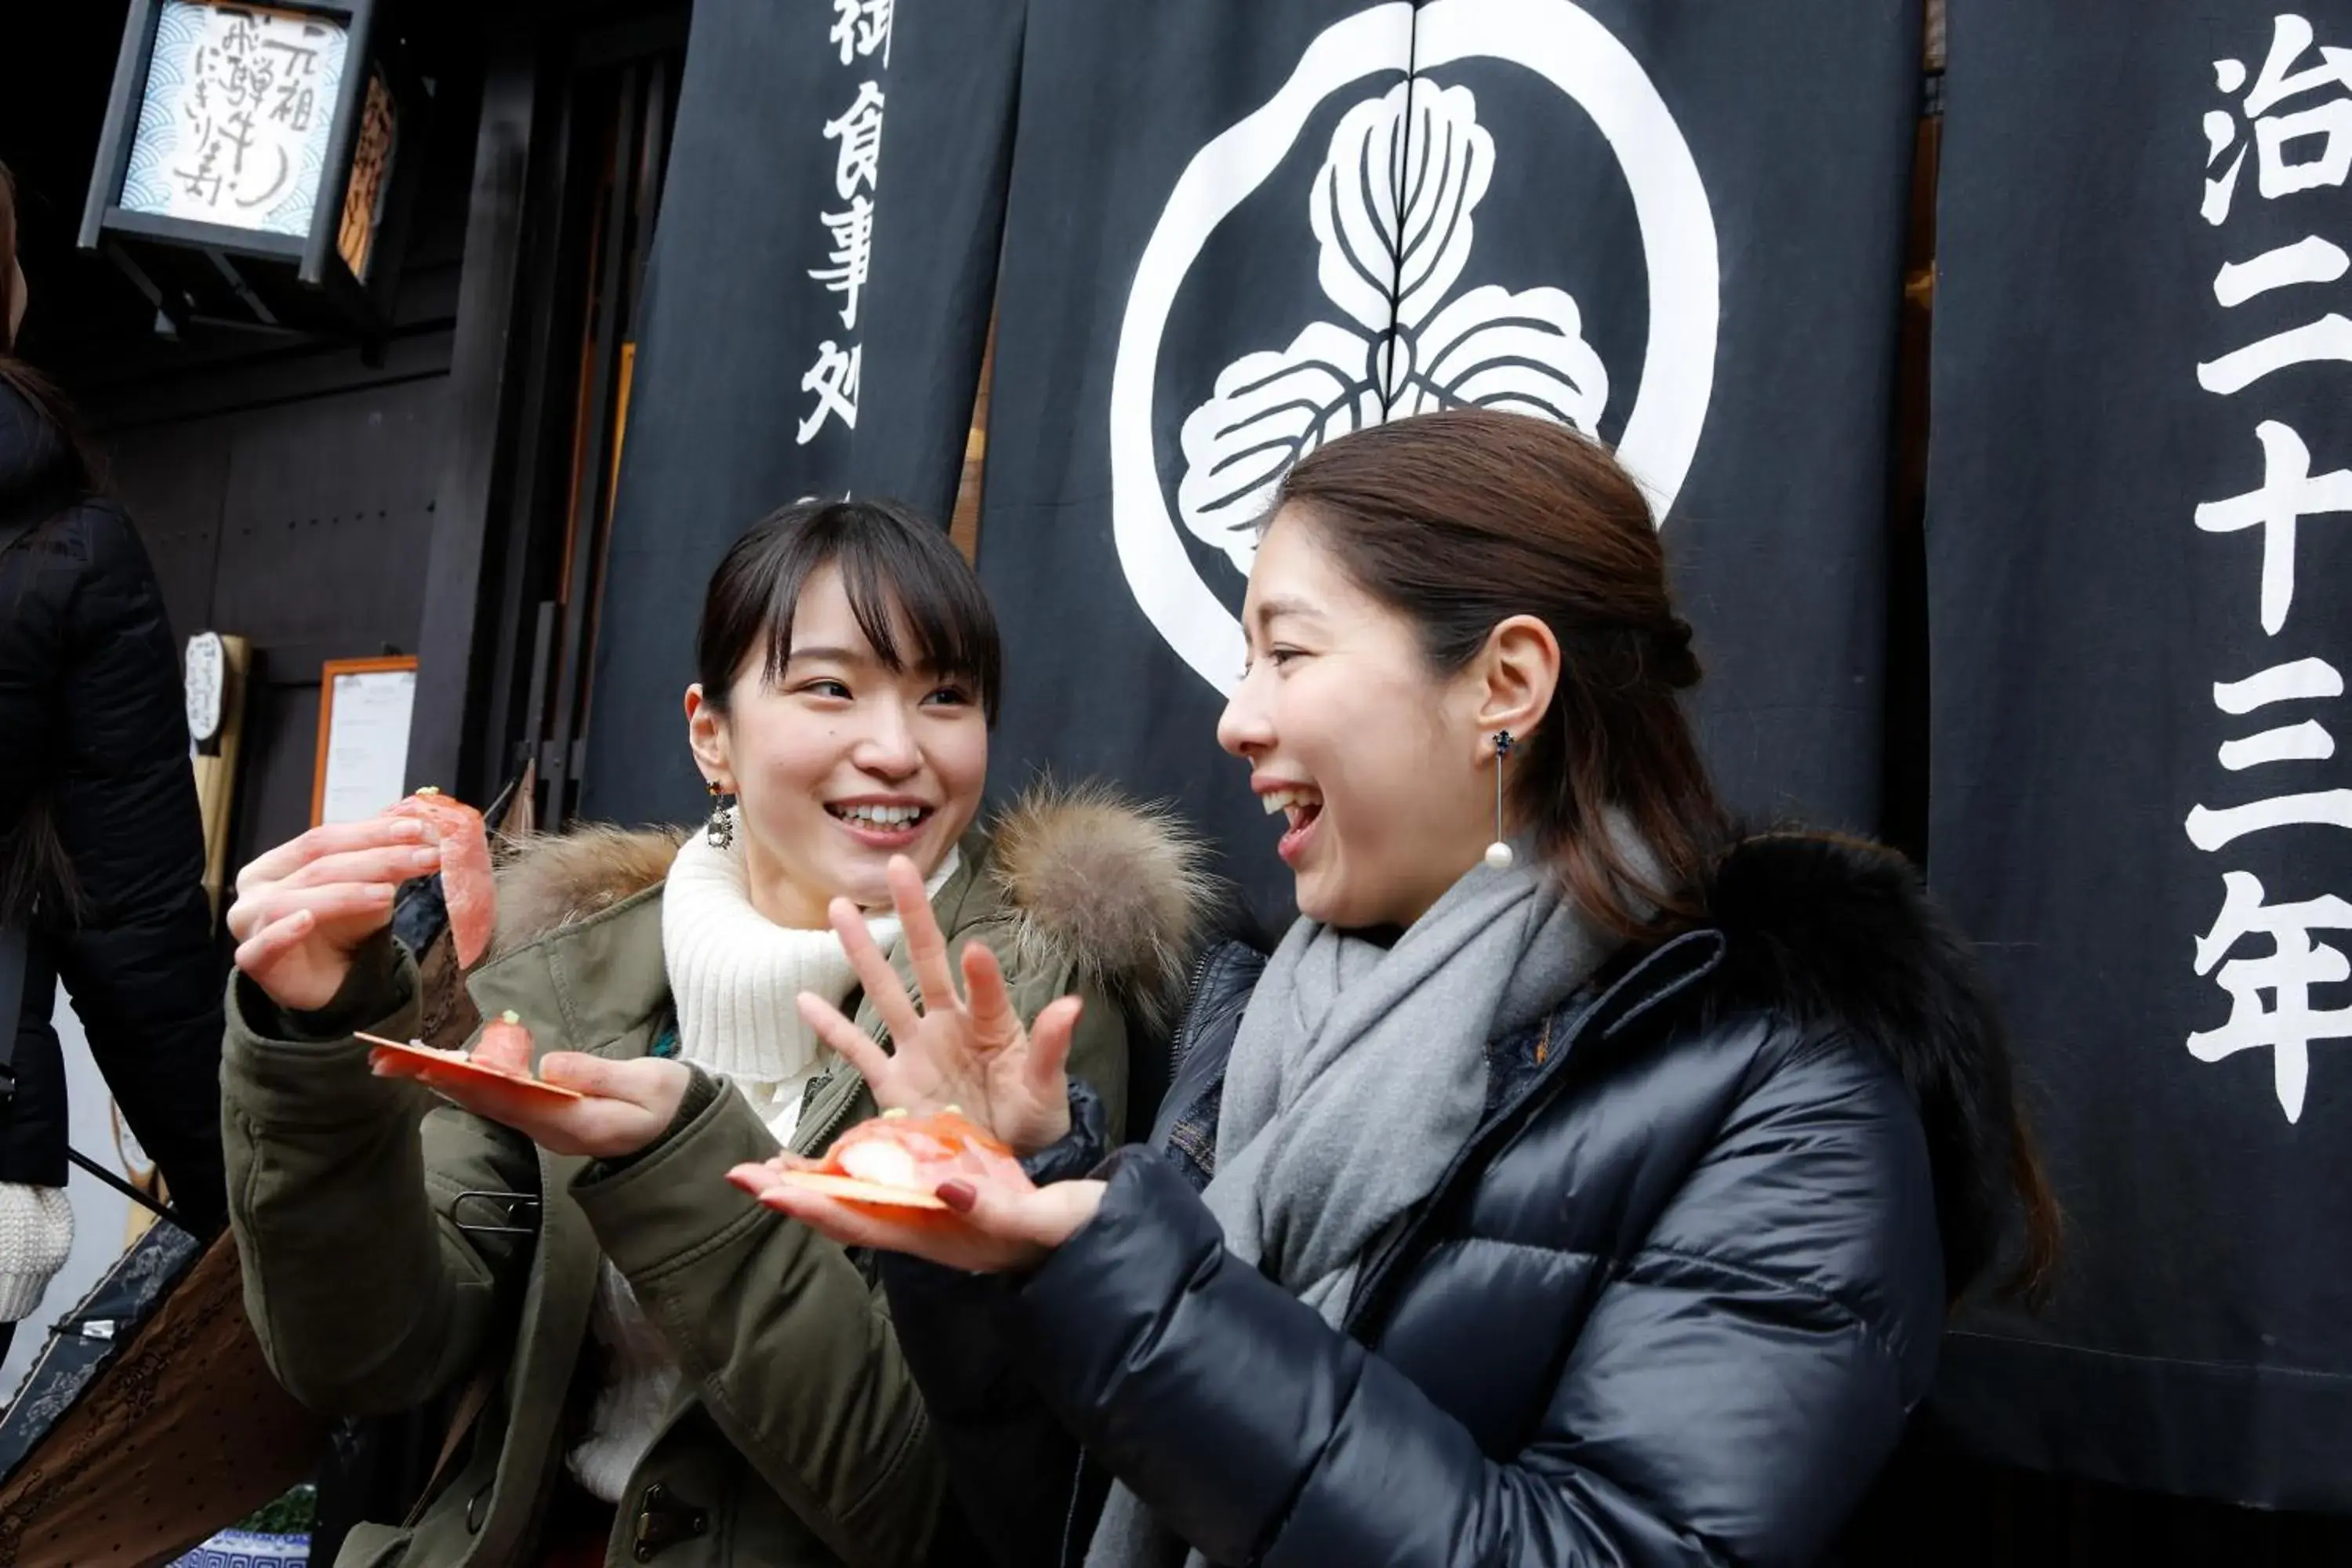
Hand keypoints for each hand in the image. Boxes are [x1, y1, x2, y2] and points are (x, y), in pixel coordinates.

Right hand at [229, 818, 440, 1012]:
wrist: (329, 980)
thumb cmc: (340, 925)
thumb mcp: (367, 887)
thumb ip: (385, 858)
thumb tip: (423, 824)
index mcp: (276, 862)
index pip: (323, 838)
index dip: (371, 832)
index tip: (418, 829)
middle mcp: (256, 887)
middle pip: (317, 866)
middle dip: (376, 859)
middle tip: (425, 856)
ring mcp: (249, 923)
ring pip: (293, 901)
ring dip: (344, 894)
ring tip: (388, 894)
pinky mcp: (253, 960)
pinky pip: (263, 945)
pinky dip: (283, 932)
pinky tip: (306, 920)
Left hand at [378, 1050, 691, 1158]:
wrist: (678, 1130)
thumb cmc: (667, 1106)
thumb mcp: (648, 1087)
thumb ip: (600, 1076)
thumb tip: (549, 1065)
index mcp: (570, 1122)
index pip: (507, 1097)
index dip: (465, 1079)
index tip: (426, 1065)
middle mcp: (546, 1128)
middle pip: (483, 1102)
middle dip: (436, 1081)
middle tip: (386, 1062)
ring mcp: (543, 1125)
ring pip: (484, 1102)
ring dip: (442, 1083)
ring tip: (401, 1064)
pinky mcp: (544, 1116)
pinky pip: (497, 1100)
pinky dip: (466, 1084)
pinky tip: (443, 1073)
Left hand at [726, 1156, 1104, 1273]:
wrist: (1086, 1238)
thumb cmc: (1061, 1234)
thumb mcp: (1033, 1218)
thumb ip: (990, 1206)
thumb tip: (945, 1186)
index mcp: (933, 1234)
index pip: (858, 1220)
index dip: (812, 1205)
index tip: (767, 1190)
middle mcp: (918, 1222)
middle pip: (842, 1208)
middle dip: (792, 1192)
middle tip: (741, 1172)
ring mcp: (926, 1206)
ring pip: (858, 1189)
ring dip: (814, 1174)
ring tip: (771, 1160)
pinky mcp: (941, 1186)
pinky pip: (888, 1170)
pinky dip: (858, 1154)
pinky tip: (841, 1144)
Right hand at [797, 855, 1079, 1154]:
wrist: (1004, 1167)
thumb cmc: (1033, 1121)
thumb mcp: (1047, 1089)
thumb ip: (1050, 1047)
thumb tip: (1072, 1006)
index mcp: (991, 1024)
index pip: (984, 989)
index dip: (980, 972)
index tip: (975, 949)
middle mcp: (949, 1025)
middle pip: (926, 961)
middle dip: (913, 916)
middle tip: (898, 867)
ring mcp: (918, 1050)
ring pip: (885, 992)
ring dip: (862, 952)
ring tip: (840, 908)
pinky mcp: (893, 1083)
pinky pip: (858, 1050)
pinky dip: (831, 1027)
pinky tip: (804, 998)